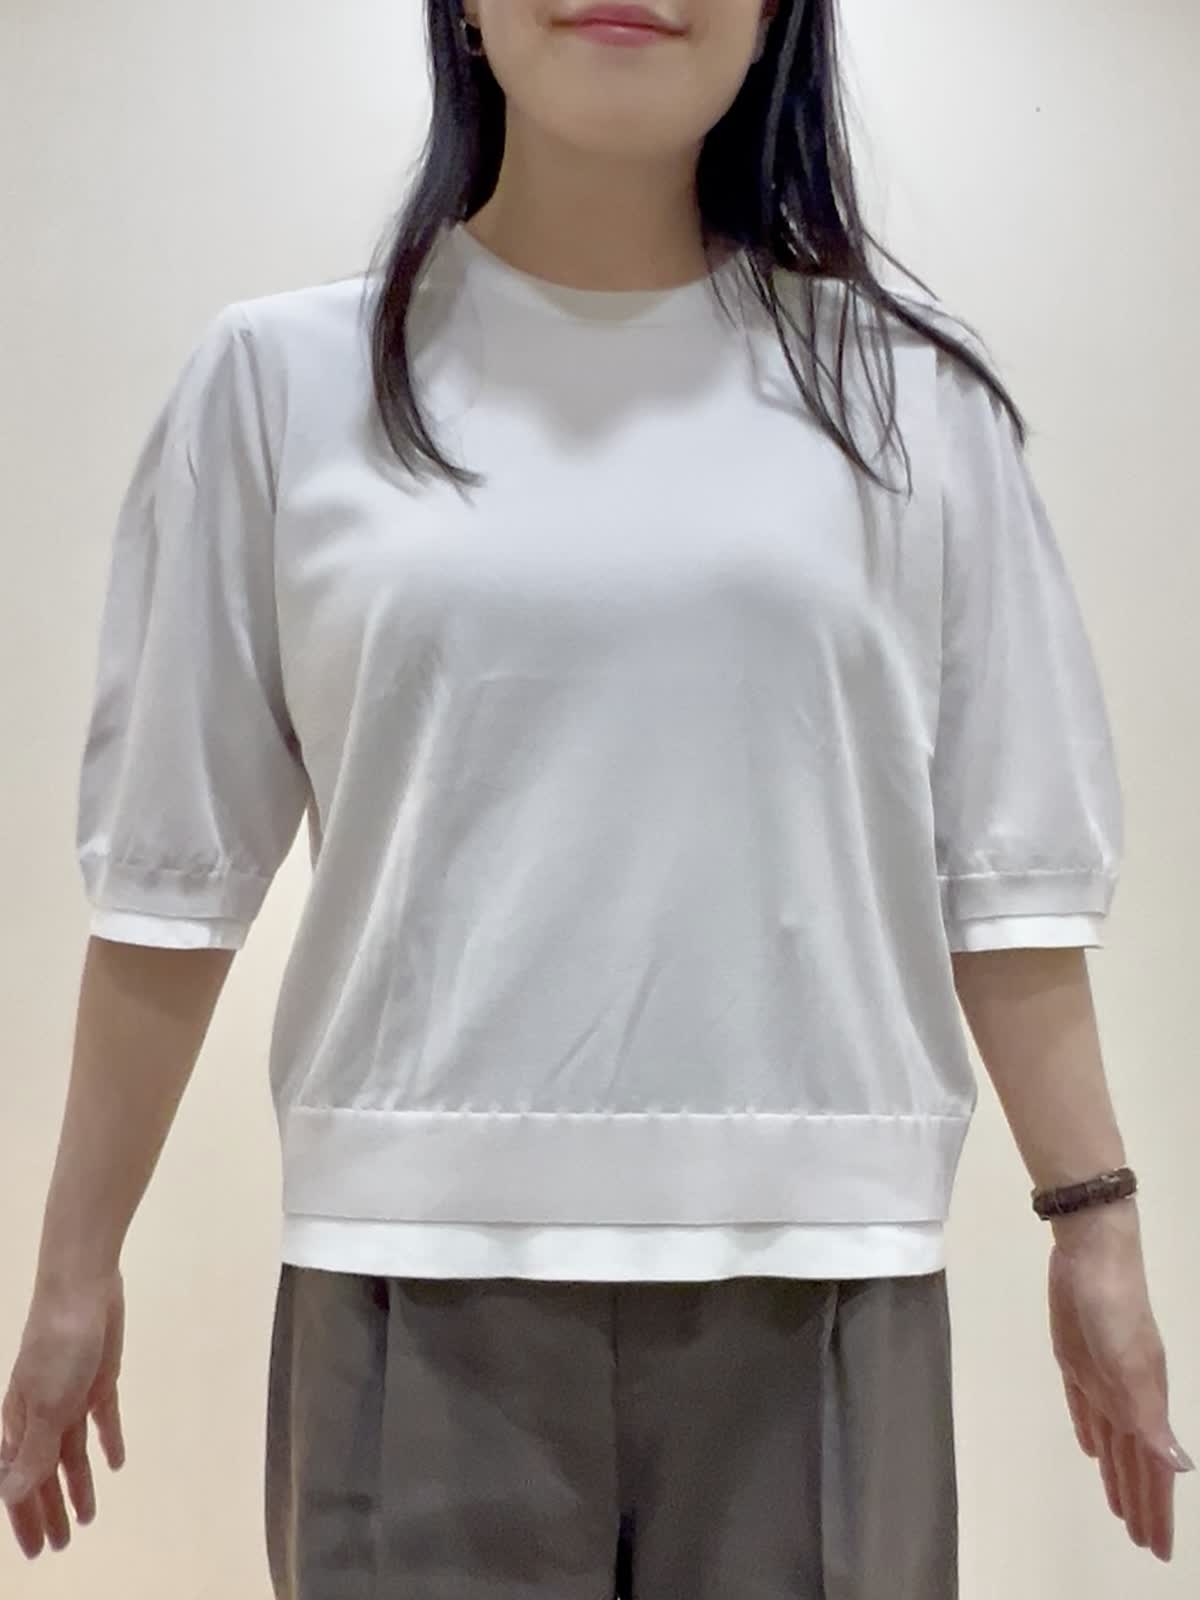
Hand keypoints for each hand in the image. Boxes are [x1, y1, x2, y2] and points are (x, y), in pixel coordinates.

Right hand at [0, 1272, 125, 1558]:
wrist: (83, 1290)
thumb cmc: (57, 1347)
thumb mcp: (45, 1405)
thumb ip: (32, 1452)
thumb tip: (11, 1495)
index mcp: (20, 1423)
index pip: (19, 1482)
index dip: (26, 1518)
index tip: (36, 1551)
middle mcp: (42, 1415)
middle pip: (45, 1472)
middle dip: (50, 1509)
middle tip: (62, 1545)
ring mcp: (71, 1397)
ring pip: (72, 1452)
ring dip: (78, 1484)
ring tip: (89, 1517)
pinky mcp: (100, 1380)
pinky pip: (102, 1419)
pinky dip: (108, 1441)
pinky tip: (116, 1463)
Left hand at [1048, 1203, 1192, 1561]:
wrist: (1090, 1251)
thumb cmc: (1112, 1305)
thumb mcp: (1131, 1363)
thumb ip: (1150, 1415)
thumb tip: (1180, 1467)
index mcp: (1145, 1400)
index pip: (1153, 1470)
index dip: (1157, 1509)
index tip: (1159, 1549)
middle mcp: (1127, 1394)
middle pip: (1135, 1462)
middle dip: (1141, 1503)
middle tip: (1144, 1543)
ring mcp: (1101, 1376)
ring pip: (1112, 1440)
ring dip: (1117, 1476)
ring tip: (1119, 1509)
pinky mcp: (1074, 1358)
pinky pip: (1084, 1408)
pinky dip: (1090, 1431)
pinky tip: (1091, 1449)